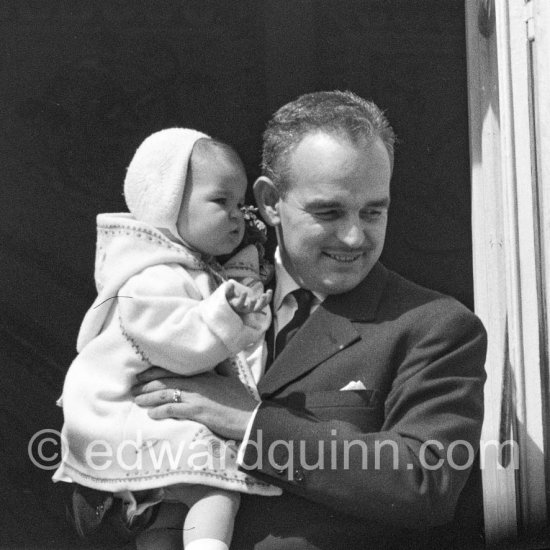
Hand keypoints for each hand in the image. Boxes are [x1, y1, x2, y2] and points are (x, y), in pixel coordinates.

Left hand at [132, 367, 257, 439]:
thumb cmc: (241, 399)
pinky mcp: (198, 411)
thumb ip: (220, 368)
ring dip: (148, 397)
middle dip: (147, 383)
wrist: (251, 417)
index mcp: (204, 373)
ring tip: (136, 400)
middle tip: (134, 387)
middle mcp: (198, 382)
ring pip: (166, 393)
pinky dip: (159, 410)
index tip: (143, 373)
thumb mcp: (231, 378)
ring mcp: (197, 396)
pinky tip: (150, 414)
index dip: (156, 371)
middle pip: (166, 380)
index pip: (175, 369)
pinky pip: (173, 409)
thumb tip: (217, 357)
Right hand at [226, 281, 271, 314]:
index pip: (240, 304)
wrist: (237, 302)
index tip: (244, 292)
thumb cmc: (231, 297)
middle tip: (254, 298)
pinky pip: (265, 303)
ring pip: (259, 307)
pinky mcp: (259, 305)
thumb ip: (228, 289)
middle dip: (253, 304)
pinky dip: (268, 298)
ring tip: (264, 294)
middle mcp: (246, 309)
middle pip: (250, 309)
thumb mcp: (228, 293)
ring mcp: (253, 308)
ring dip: (263, 301)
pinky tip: (269, 290)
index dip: (242, 299)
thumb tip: (230, 284)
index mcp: (237, 306)